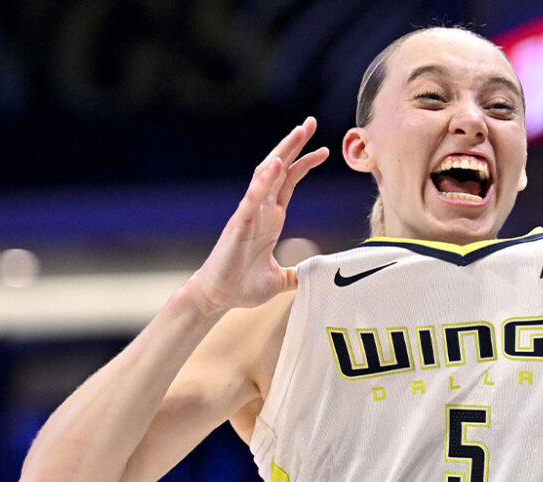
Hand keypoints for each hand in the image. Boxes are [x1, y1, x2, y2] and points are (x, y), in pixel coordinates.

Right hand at [187, 117, 328, 314]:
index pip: (289, 181)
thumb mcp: (281, 280)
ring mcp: (249, 214)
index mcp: (271, 218)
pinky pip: (252, 198)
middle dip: (294, 144)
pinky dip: (264, 181)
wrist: (218, 297)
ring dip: (282, 152)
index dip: (304, 163)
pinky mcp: (239, 224)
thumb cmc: (243, 286)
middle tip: (310, 122)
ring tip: (298, 132)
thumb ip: (298, 273)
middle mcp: (260, 210)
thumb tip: (317, 274)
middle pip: (279, 169)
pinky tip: (276, 164)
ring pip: (266, 175)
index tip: (323, 149)